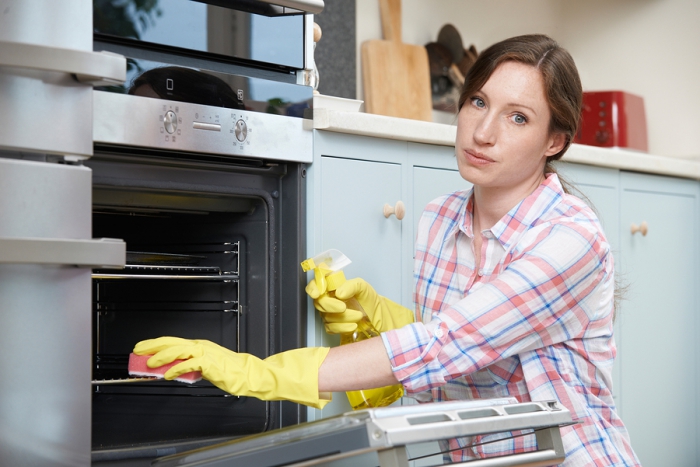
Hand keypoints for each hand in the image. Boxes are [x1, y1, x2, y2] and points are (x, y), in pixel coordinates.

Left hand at [133, 337, 330, 408]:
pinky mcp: (210, 363)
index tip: (142, 348)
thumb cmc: (230, 371)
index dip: (156, 344)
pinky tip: (168, 374)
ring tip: (149, 364)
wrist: (249, 374)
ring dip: (161, 356)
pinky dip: (177, 368)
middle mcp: (200, 346)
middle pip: (172, 342)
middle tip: (138, 351)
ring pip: (178, 350)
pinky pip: (189, 363)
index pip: (173, 341)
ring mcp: (205, 353)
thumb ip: (188, 367)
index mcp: (199, 345)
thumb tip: (169, 370)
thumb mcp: (204, 368)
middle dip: (153, 346)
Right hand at [306, 277, 413, 333]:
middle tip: (343, 307)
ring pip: (326, 317)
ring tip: (359, 316)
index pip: (315, 284)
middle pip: (319, 302)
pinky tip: (353, 326)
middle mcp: (328, 299)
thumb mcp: (363, 287)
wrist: (378, 317)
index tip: (317, 294)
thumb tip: (338, 293)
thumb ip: (351, 286)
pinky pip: (331, 328)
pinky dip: (342, 328)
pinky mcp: (334, 326)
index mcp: (332, 286)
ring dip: (343, 318)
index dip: (313, 288)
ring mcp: (329, 313)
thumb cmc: (369, 300)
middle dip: (330, 306)